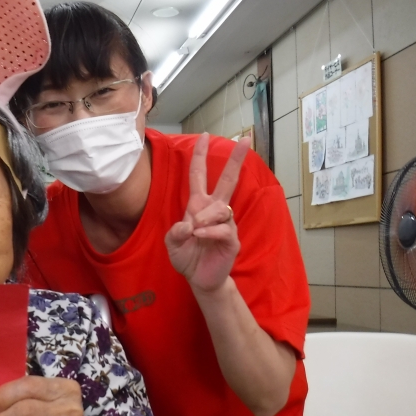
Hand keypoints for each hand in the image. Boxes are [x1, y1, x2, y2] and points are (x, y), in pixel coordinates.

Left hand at [165, 133, 250, 293]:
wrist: (199, 279)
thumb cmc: (187, 257)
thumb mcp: (172, 243)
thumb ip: (174, 233)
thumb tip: (187, 224)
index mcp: (198, 205)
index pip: (199, 175)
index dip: (201, 156)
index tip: (205, 136)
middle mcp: (214, 211)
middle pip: (227, 180)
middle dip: (235, 160)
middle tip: (244, 139)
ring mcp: (225, 224)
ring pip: (220, 208)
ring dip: (205, 217)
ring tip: (194, 231)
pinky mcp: (231, 240)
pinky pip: (223, 229)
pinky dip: (209, 232)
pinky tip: (199, 236)